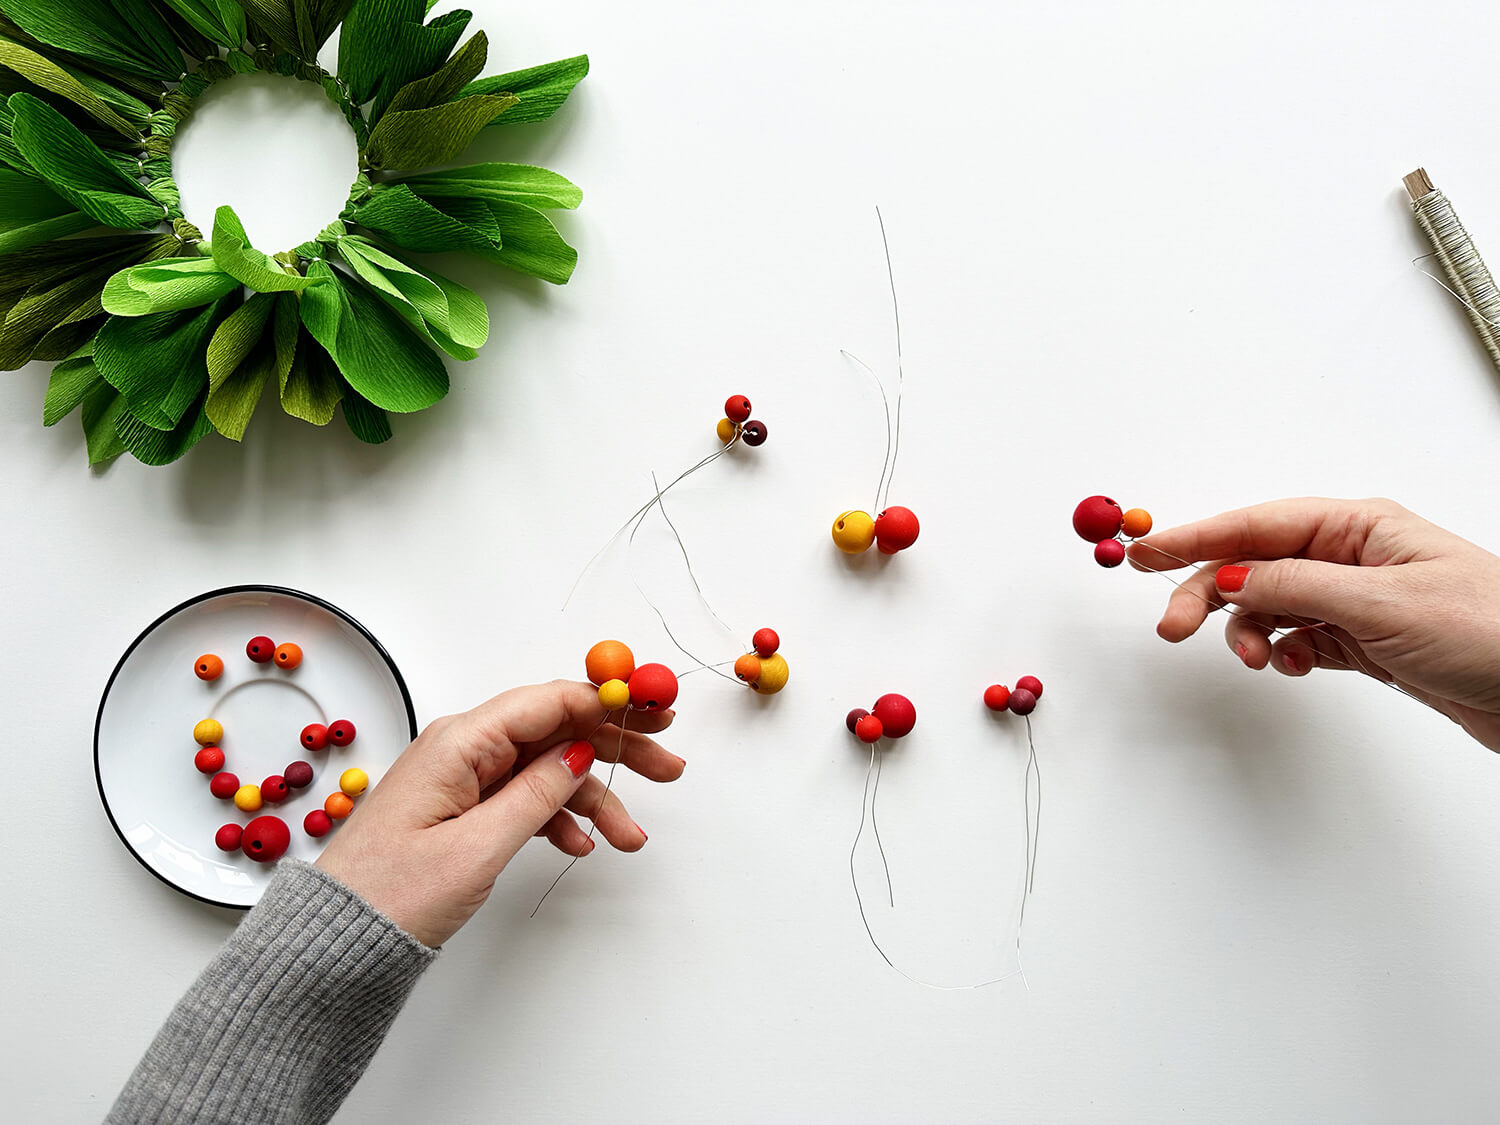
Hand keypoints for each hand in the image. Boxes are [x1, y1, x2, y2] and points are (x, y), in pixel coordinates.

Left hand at [315, 680, 684, 945]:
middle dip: (615, 747)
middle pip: (557, 730)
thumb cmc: (392, 894)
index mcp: (461, 742)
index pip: (549, 701)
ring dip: (594, 799)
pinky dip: (560, 817)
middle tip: (668, 765)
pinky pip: (527, 797)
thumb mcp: (478, 846)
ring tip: (630, 837)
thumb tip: (582, 751)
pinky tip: (581, 844)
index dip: (608, 700)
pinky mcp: (465, 808)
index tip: (655, 707)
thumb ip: (537, 793)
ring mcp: (465, 778)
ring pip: (549, 770)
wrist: (339, 941)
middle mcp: (464, 749)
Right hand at [1129, 497, 1499, 751]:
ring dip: (1249, 633)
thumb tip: (1230, 578)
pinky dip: (1282, 653)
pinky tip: (1291, 665)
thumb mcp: (1381, 605)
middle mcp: (1353, 558)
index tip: (1143, 547)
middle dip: (1208, 594)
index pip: (1258, 525)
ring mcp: (1357, 600)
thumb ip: (1295, 587)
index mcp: (1360, 527)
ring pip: (1271, 606)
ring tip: (1256, 660)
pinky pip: (1298, 638)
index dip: (1195, 536)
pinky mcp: (1365, 641)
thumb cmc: (1491, 632)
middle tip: (1172, 626)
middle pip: (1254, 566)